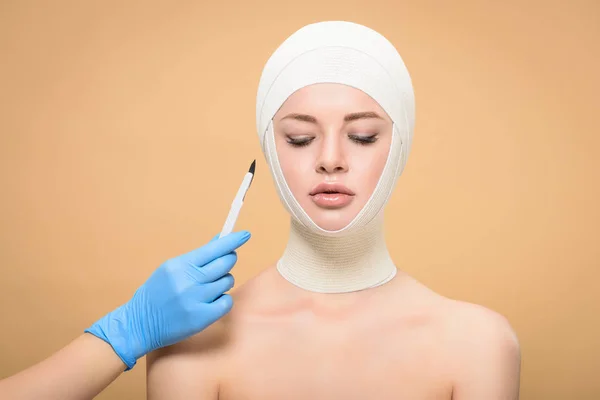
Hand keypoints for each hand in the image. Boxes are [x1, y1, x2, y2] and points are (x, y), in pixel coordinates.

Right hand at [85, 231, 250, 369]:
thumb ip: (196, 257)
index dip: (232, 240)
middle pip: (225, 263)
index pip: (214, 248)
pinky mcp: (202, 318)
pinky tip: (210, 301)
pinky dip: (222, 300)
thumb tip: (220, 240)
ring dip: (223, 282)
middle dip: (229, 260)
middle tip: (224, 262)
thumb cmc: (157, 293)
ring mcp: (196, 300)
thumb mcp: (171, 269)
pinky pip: (226, 302)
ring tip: (208, 287)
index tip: (245, 235)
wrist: (140, 323)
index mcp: (180, 265)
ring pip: (227, 281)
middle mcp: (189, 281)